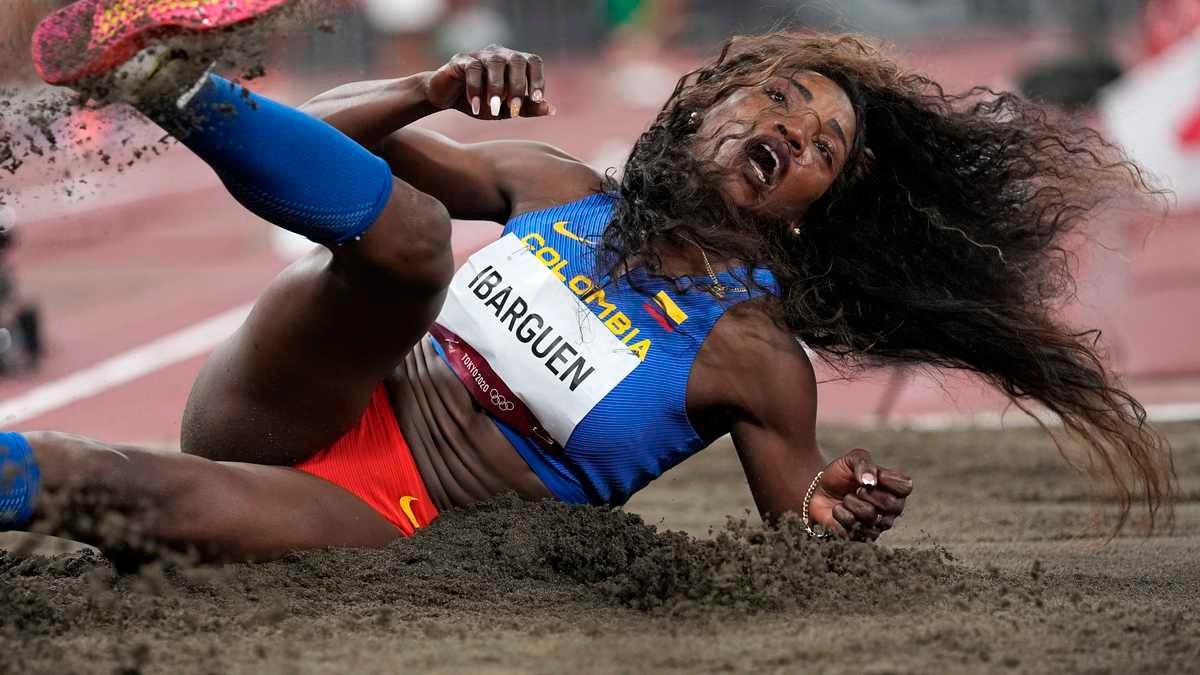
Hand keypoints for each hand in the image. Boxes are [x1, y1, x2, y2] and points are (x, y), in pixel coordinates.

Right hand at [423, 45, 553, 119]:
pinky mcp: (461, 59)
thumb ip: (528, 109)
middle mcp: (499, 54)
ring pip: (495, 63)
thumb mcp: (506, 110)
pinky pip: (472, 69)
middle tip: (514, 109)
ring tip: (494, 110)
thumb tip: (551, 109)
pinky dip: (475, 90)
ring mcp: (480, 54)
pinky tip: (476, 108)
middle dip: (517, 86)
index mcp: (514, 62)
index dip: (537, 79)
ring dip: (496, 88)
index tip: (537, 99)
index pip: (533, 61)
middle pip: (516, 60)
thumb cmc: (482, 103)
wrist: (447, 99)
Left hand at [808, 448, 911, 541]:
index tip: (870, 476)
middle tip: (856, 488)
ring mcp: (877, 526)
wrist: (819, 491)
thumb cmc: (841, 475)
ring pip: (871, 516)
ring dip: (852, 502)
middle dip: (867, 492)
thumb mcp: (852, 460)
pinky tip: (838, 508)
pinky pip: (853, 526)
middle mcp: (891, 510)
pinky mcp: (860, 537)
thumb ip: (864, 464)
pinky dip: (840, 513)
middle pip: (890, 503)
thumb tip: (870, 481)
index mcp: (895, 489)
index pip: (905, 486)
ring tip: (846, 498)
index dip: (886, 479)